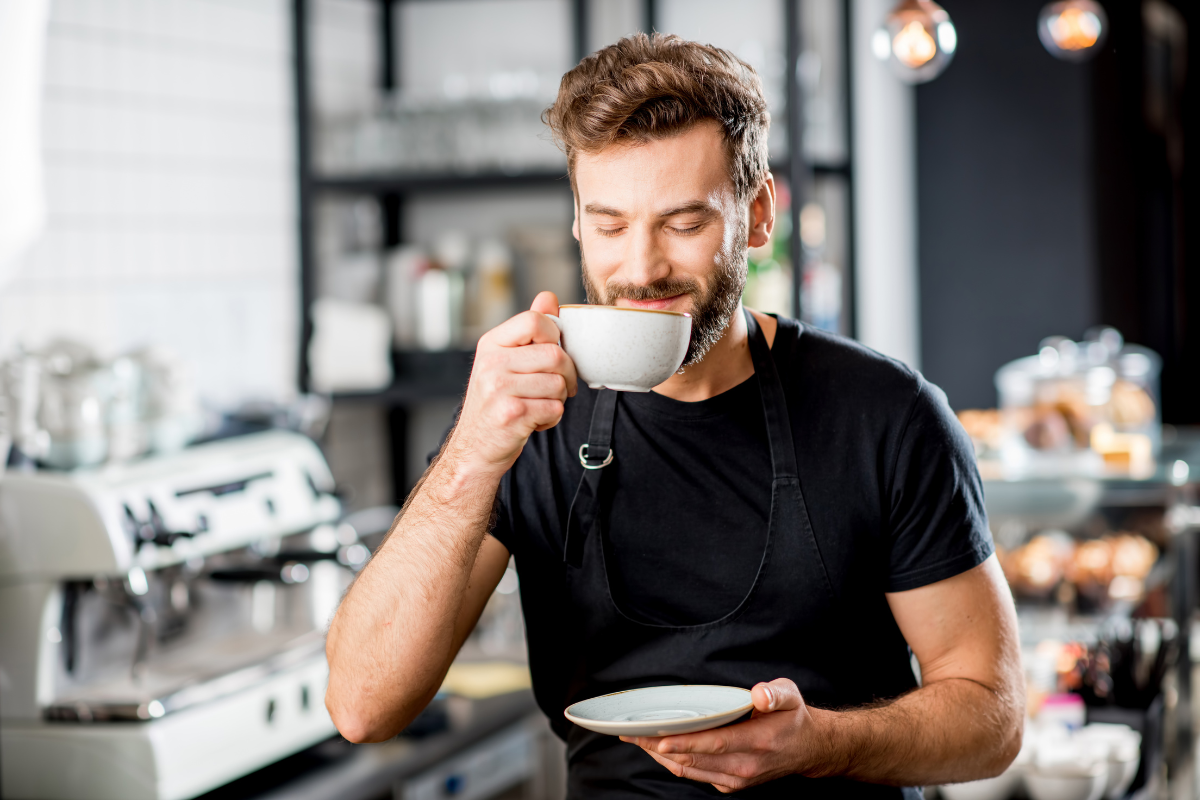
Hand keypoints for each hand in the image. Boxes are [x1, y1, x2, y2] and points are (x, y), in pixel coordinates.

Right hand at [447, 291, 577, 474]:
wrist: (474, 448)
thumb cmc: (495, 403)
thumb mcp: (504, 361)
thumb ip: (528, 330)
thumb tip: (549, 297)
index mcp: (491, 344)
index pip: (535, 320)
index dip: (554, 337)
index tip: (552, 354)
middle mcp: (491, 363)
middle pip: (556, 354)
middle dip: (566, 375)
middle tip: (556, 388)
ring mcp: (499, 388)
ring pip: (559, 384)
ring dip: (557, 399)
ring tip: (537, 405)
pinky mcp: (511, 414)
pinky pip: (555, 408)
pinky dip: (551, 418)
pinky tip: (533, 420)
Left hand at [620, 679, 824, 792]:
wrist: (808, 749)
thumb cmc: (792, 718)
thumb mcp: (790, 696)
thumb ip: (775, 693)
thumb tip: (759, 694)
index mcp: (757, 742)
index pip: (714, 744)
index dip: (684, 742)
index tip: (658, 738)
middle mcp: (744, 766)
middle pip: (693, 759)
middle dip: (658, 746)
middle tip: (631, 732)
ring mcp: (737, 779)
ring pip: (689, 770)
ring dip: (660, 756)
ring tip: (636, 739)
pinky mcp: (730, 784)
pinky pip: (695, 775)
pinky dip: (674, 763)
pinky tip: (658, 749)